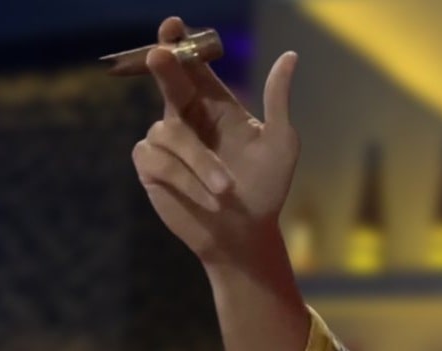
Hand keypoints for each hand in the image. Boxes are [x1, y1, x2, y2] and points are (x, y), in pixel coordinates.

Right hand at [132, 16, 299, 267]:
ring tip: (225, 189)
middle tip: (161, 54)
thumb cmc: (266, 188)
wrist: (247, 234)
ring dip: (200, 162)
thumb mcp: (280, 143)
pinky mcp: (151, 167)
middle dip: (164, 67)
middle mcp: (186, 116)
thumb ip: (278, 100)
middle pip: (167, 82)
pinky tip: (206, 198)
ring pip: (169, 133)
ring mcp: (165, 141)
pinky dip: (185, 179)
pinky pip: (159, 161)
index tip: (174, 25)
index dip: (180, 44)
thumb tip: (290, 56)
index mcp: (215, 104)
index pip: (194, 66)